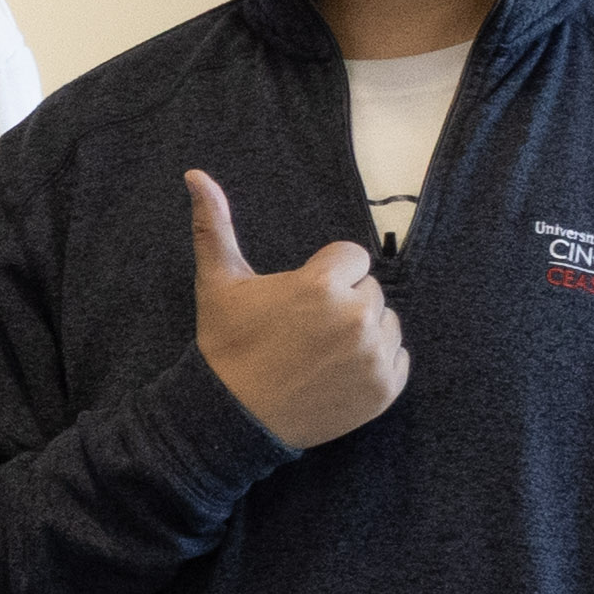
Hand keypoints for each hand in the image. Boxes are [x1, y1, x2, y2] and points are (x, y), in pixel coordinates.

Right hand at [185, 170, 407, 450]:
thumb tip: (195, 174)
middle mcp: (355, 317)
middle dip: (344, 304)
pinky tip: (340, 373)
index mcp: (322, 284)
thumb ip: (215, 224)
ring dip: (363, 333)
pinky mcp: (384, 389)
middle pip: (370, 291)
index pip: (352, 258)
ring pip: (387, 323)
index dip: (325, 276)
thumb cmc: (226, 346)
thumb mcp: (217, 282)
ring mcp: (373, 356)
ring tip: (323, 352)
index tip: (300, 302)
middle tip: (306, 332)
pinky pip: (399, 360)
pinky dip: (377, 366)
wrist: (232, 419)